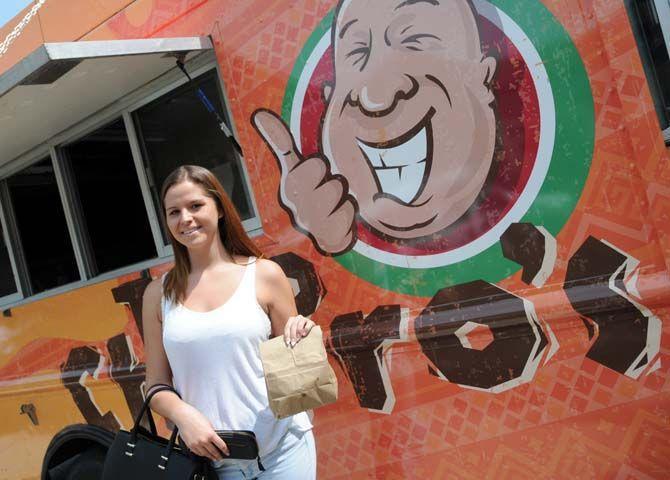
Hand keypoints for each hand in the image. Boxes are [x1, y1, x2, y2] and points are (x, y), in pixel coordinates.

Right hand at [172, 403, 228, 460]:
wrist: (183, 417)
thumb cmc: (195, 417)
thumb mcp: (208, 423)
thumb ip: (212, 432)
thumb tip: (214, 438)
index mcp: (210, 434)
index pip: (221, 445)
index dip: (225, 450)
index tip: (226, 452)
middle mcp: (203, 440)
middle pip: (213, 451)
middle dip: (218, 456)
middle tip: (220, 458)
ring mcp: (196, 444)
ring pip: (205, 454)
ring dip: (210, 457)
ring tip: (213, 458)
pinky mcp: (190, 445)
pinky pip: (197, 453)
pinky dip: (202, 454)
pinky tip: (204, 454)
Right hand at [252, 109, 357, 254]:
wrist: (350, 214)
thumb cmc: (327, 185)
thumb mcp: (306, 162)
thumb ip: (283, 142)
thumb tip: (260, 115)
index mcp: (290, 185)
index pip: (312, 168)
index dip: (320, 168)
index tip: (319, 172)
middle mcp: (296, 208)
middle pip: (330, 185)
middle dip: (336, 183)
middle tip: (332, 188)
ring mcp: (311, 226)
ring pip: (339, 201)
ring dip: (345, 199)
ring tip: (338, 202)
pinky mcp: (327, 240)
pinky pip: (345, 220)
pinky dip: (350, 216)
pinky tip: (343, 217)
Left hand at [284, 314, 315, 347]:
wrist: (310, 333)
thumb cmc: (299, 335)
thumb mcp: (294, 335)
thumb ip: (290, 337)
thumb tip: (288, 343)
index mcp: (291, 320)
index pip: (287, 327)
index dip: (287, 335)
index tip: (288, 343)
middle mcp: (297, 318)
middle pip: (293, 326)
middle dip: (293, 335)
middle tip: (293, 343)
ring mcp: (304, 319)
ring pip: (300, 324)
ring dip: (298, 332)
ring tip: (298, 339)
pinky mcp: (311, 322)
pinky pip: (308, 324)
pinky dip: (306, 329)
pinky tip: (304, 334)